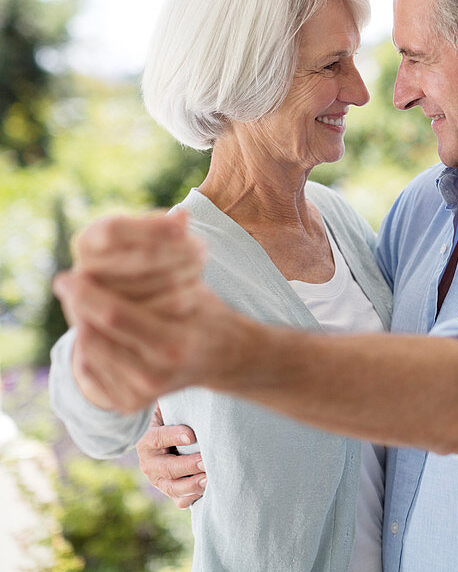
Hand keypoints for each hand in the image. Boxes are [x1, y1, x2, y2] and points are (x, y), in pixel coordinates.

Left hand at [53, 269, 241, 411]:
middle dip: (76, 305)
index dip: (86, 293)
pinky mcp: (128, 403)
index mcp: (175, 345)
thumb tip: (161, 223)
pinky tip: (90, 325)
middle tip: (66, 283)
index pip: (116, 315)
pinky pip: (90, 369)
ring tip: (78, 301)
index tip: (68, 273)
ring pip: (88, 351)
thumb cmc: (205, 314)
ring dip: (79, 322)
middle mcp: (155, 374)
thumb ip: (162, 267)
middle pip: (94, 335)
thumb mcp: (193, 288)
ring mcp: (141, 393)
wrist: (223, 359)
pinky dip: (85, 344)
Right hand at [73, 211, 205, 300]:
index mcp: (87, 241)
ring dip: (181, 271)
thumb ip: (163, 225)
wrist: (128, 295)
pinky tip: (197, 287)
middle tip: (202, 247)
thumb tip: (183, 216)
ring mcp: (94, 301)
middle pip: (132, 260)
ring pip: (145, 287)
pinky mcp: (114, 325)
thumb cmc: (142, 253)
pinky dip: (180, 297)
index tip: (183, 227)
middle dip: (174, 251)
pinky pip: (154, 311)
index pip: (113, 231)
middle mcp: (83, 271)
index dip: (150, 228)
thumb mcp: (147, 234)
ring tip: (201, 261)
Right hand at [138, 406, 205, 508]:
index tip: (191, 435)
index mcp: (146, 439)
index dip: (173, 436)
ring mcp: (159, 479)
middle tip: (206, 460)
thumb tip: (191, 395)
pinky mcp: (171, 490)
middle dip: (188, 465)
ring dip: (193, 485)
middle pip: (166, 468)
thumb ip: (177, 405)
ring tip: (210, 478)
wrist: (172, 433)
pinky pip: (180, 500)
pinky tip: (209, 490)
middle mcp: (149, 462)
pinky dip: (194, 497)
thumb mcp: (170, 406)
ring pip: (173, 488)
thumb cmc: (176, 415)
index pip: (156, 438)